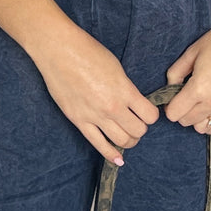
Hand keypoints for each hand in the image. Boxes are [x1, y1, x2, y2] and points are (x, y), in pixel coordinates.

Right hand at [35, 26, 158, 164]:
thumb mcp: (116, 68)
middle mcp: (112, 107)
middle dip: (141, 128)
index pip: (150, 115)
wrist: (59, 50)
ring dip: (129, 140)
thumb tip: (133, 103)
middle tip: (136, 122)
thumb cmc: (87, 52)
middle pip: (138, 131)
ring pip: (122, 141)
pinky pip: (99, 145)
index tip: (147, 112)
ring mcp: (94, 116)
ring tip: (127, 134)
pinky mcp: (79, 121)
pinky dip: (111, 154)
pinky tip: (118, 159)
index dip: (151, 115)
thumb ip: (126, 88)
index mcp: (124, 90)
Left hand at [162, 9, 210, 134]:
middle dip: (181, 111)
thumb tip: (170, 87)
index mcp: (199, 88)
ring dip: (197, 119)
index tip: (171, 98)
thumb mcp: (192, 52)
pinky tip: (210, 113)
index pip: (175, 113)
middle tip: (184, 97)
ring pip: (204, 127)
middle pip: (187, 122)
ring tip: (198, 104)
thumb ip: (175, 72)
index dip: (169, 107)